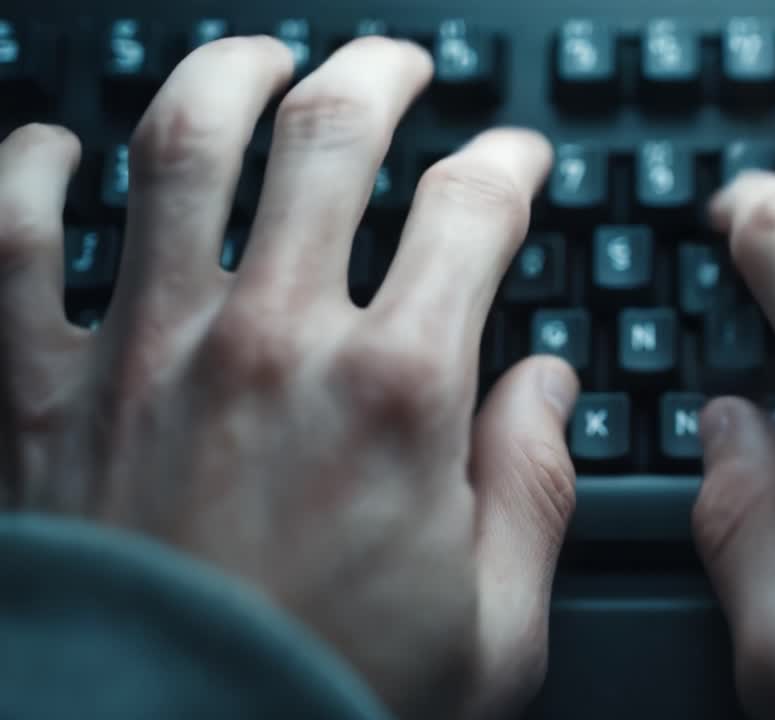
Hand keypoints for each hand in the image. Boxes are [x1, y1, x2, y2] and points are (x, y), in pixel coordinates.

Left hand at [0, 37, 576, 718]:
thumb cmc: (327, 703)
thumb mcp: (493, 627)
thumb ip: (535, 488)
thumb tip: (546, 387)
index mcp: (396, 393)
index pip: (472, 212)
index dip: (505, 163)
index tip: (514, 160)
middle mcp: (272, 342)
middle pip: (331, 136)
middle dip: (377, 74)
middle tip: (398, 64)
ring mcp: (148, 352)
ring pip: (182, 148)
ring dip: (226, 76)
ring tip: (257, 57)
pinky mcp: (40, 393)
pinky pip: (13, 243)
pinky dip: (25, 176)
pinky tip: (52, 149)